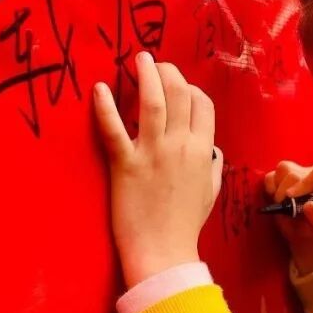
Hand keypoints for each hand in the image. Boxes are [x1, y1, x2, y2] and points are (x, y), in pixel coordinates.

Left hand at [94, 52, 221, 286]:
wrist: (163, 252)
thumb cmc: (185, 224)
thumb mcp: (211, 192)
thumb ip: (212, 164)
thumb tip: (212, 148)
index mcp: (201, 151)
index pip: (202, 105)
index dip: (191, 88)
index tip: (179, 84)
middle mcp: (180, 146)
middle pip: (179, 95)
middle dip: (168, 73)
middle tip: (154, 63)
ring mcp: (152, 154)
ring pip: (152, 103)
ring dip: (146, 75)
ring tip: (139, 59)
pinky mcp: (125, 165)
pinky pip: (114, 130)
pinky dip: (105, 107)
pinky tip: (99, 89)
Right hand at [264, 161, 312, 274]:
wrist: (299, 231)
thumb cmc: (312, 227)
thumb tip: (309, 206)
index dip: (305, 184)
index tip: (290, 196)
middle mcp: (311, 174)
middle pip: (295, 174)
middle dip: (285, 192)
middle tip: (285, 209)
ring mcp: (295, 172)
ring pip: (283, 170)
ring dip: (278, 191)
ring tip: (283, 205)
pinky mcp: (279, 175)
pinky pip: (270, 176)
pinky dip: (270, 189)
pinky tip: (276, 200)